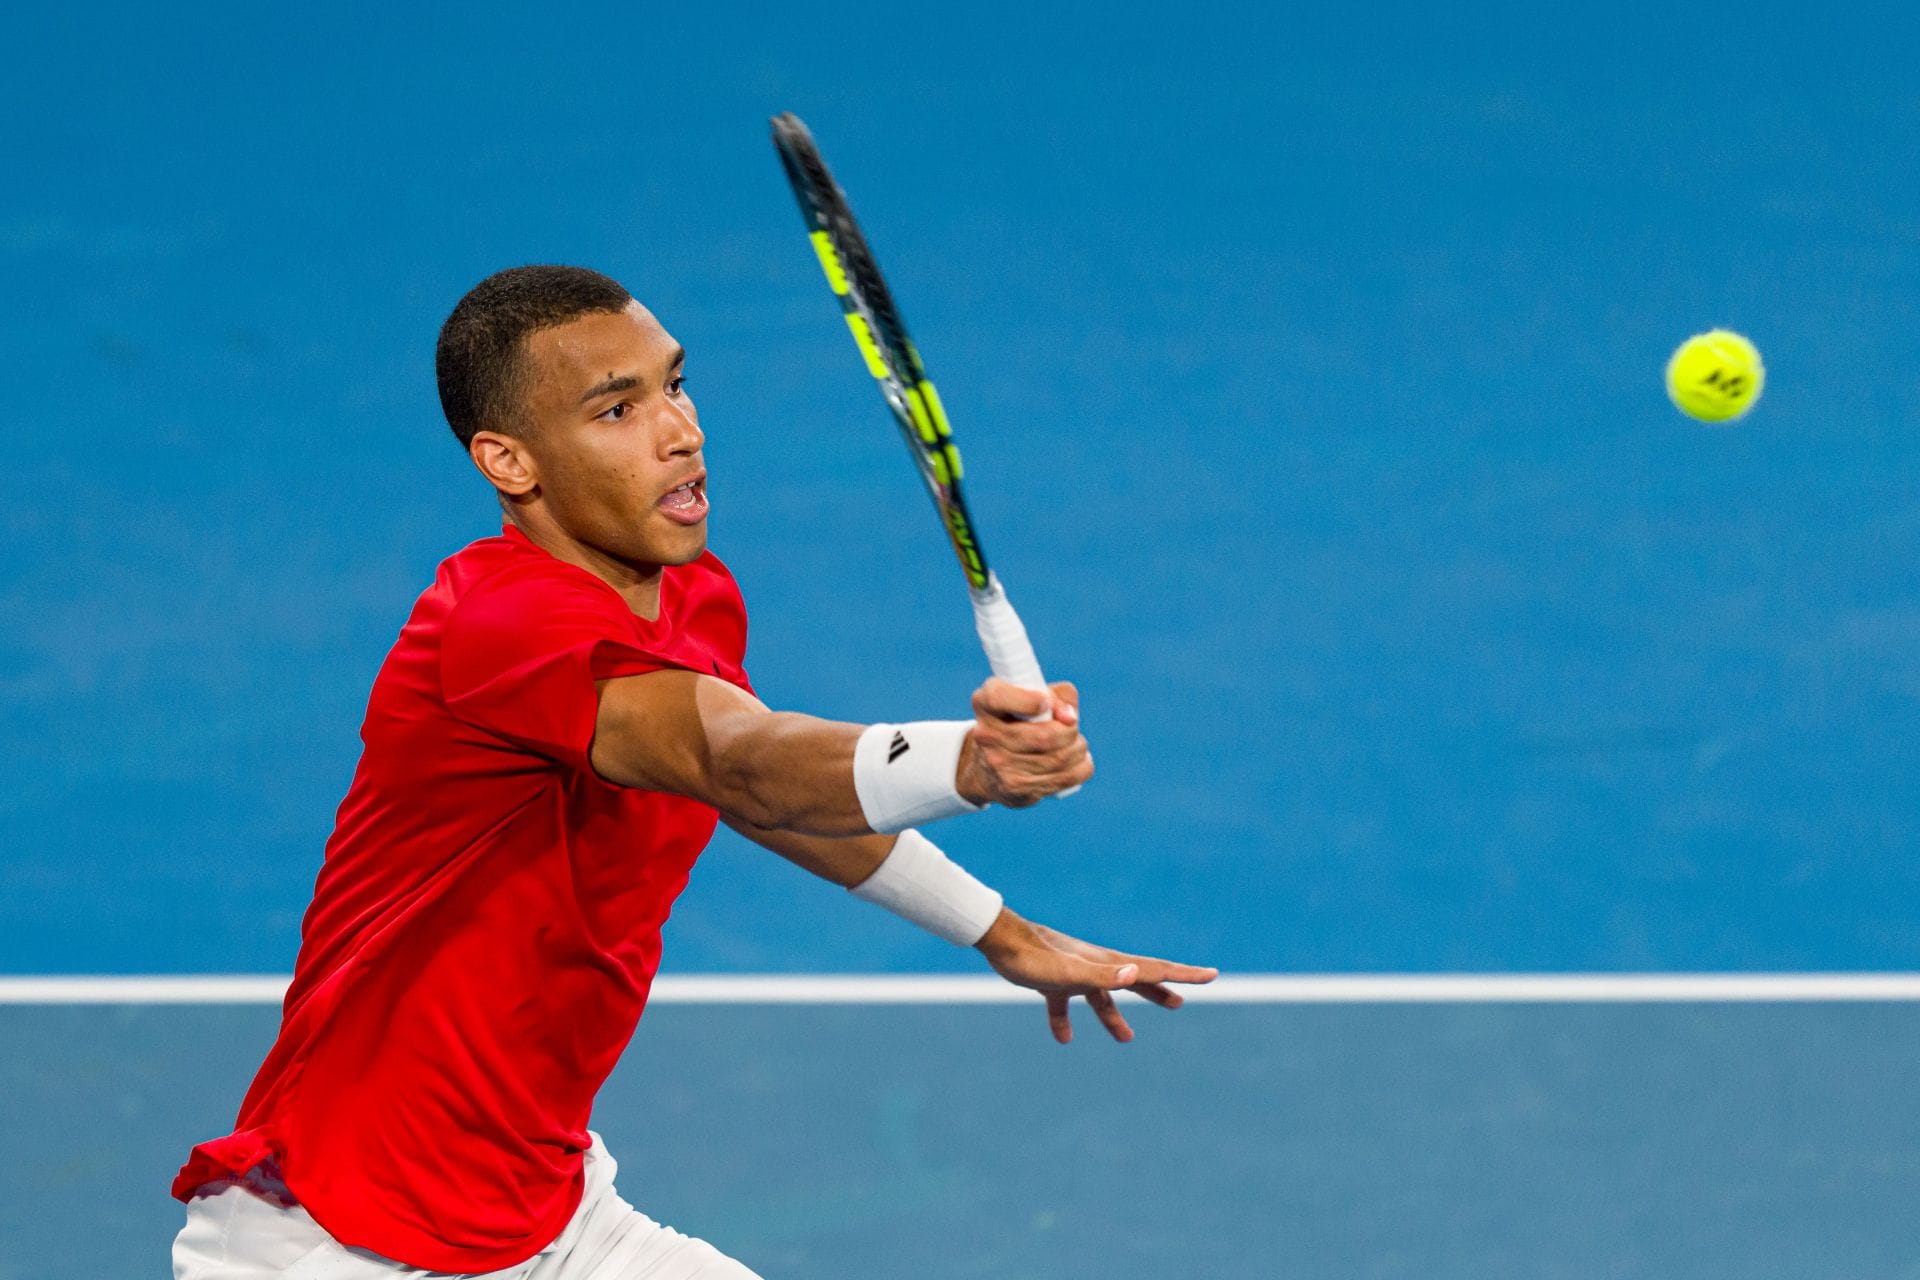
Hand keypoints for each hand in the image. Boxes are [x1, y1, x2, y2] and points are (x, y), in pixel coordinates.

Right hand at [956, 679, 1092, 807]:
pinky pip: (1063, 778)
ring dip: (1078, 749)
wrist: (988, 768)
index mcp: (985, 704)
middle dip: (1070, 731)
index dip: (1028, 701)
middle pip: (1044, 736)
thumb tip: (1070, 717)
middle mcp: (986, 735)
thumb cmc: (1018, 724)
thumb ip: (1057, 695)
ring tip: (1077, 745)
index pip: (998, 698)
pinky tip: (1080, 761)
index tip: (1046, 703)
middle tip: (1073, 728)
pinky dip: (1081, 768)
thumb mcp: (1029, 697)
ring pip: (1058, 758)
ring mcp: (1000, 765)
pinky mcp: (1016, 789)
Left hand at [975, 909, 1217, 1042]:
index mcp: (1107, 964)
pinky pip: (1064, 1004)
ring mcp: (1073, 972)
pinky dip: (1066, 1021)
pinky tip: (1064, 1038)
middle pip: (1135, 981)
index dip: (1184, 974)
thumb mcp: (1069, 973)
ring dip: (1115, 1016)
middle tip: (1180, 1002)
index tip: (1211, 975)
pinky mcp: (1050, 980)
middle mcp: (1095, 966)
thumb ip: (1103, 976)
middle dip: (1158, 991)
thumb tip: (1138, 974)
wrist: (998, 941)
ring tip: (1127, 1038)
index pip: (1153, 970)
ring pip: (1101, 996)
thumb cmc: (1033, 958)